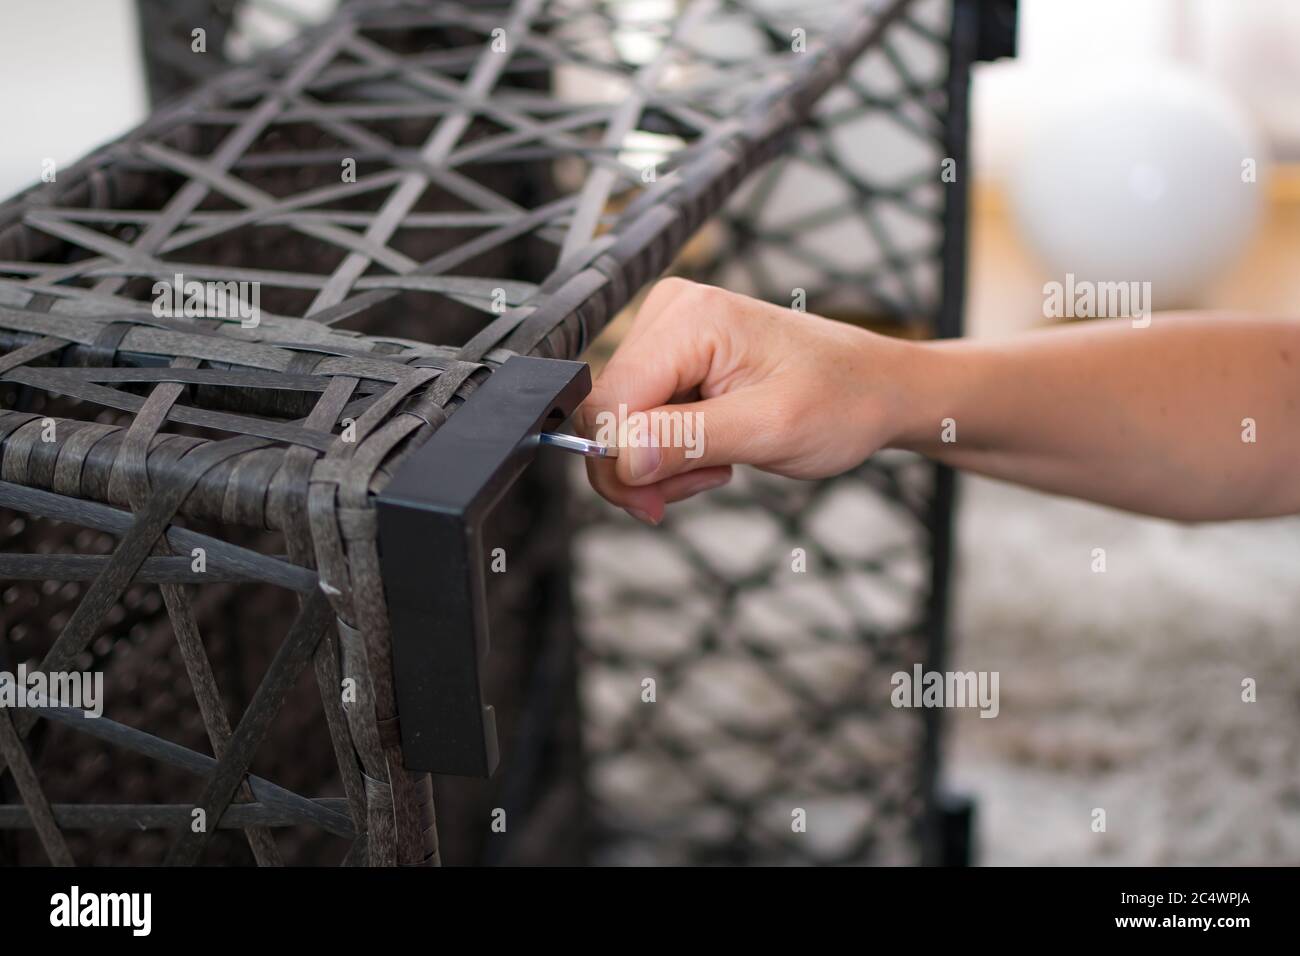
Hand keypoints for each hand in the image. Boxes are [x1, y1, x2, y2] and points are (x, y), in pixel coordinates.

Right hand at [576, 278, 916, 523]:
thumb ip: (690, 439)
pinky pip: (641, 417)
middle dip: (643, 465)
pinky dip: (670, 450)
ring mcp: (671, 333)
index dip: (622, 461)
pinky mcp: (675, 356)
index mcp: (690, 318)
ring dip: (660, 462)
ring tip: (719, 464)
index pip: (608, 401)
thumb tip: (622, 456)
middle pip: (607, 411)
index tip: (660, 500)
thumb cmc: (843, 398)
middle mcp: (671, 313)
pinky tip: (712, 450)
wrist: (876, 388)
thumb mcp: (771, 429)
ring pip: (621, 421)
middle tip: (701, 482)